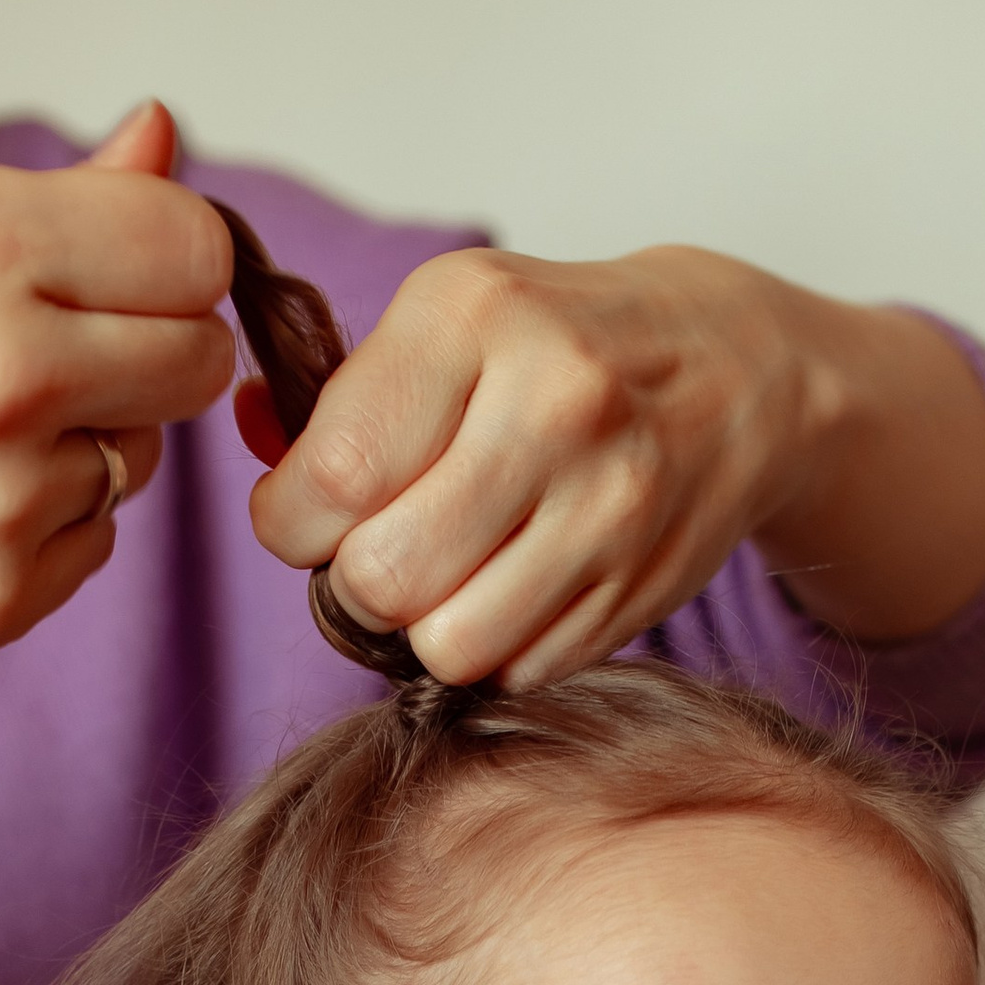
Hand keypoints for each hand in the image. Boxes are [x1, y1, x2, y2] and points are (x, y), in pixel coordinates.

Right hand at [0, 94, 234, 677]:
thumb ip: (42, 197)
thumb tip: (161, 142)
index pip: (192, 247)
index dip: (160, 253)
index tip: (112, 264)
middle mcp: (2, 374)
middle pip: (197, 359)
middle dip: (142, 345)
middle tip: (40, 344)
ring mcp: (2, 502)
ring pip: (139, 457)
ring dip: (77, 438)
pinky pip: (90, 542)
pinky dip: (34, 519)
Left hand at [241, 243, 984, 684]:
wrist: (736, 371)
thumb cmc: (560, 345)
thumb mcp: (449, 321)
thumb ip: (340, 392)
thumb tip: (248, 433)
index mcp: (475, 318)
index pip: (330, 480)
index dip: (292, 526)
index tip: (308, 518)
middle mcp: (554, 403)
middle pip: (384, 579)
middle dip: (360, 584)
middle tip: (384, 552)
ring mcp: (611, 502)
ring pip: (450, 646)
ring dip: (429, 629)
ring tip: (452, 573)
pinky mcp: (644, 583)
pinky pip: (520, 667)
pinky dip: (502, 645)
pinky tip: (520, 583)